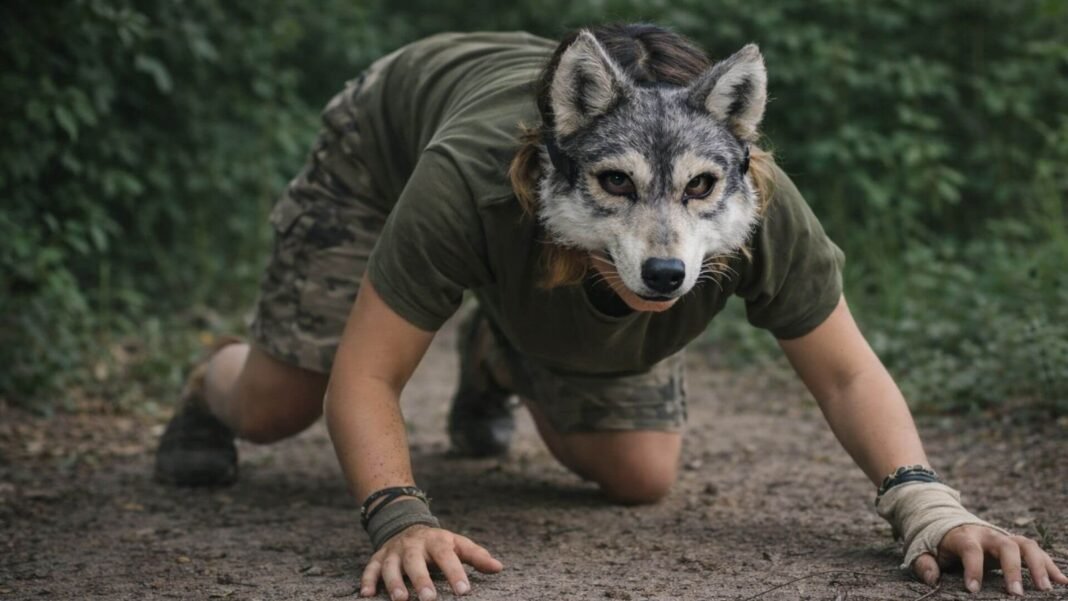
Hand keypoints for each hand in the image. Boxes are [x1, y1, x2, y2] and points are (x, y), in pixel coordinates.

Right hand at [360, 525, 503, 599]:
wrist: (405, 524)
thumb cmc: (438, 543)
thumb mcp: (457, 544)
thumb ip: (476, 556)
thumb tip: (499, 568)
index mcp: (436, 541)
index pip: (447, 556)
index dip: (455, 573)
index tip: (464, 591)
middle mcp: (413, 545)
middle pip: (416, 561)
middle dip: (422, 580)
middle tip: (430, 599)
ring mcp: (394, 551)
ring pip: (391, 566)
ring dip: (394, 583)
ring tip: (401, 600)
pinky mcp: (379, 557)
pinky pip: (371, 568)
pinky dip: (368, 580)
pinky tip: (366, 594)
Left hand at [912, 524, 1067, 594]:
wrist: (950, 523)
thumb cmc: (939, 544)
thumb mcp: (925, 550)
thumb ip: (925, 563)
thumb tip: (931, 579)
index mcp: (964, 536)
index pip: (970, 549)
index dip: (972, 568)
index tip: (972, 590)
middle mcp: (988, 535)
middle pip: (1006, 545)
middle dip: (1013, 568)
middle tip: (1017, 593)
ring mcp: (1004, 538)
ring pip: (1027, 546)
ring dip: (1039, 565)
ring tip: (1046, 589)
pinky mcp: (1016, 545)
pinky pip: (1037, 552)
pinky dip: (1050, 566)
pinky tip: (1062, 582)